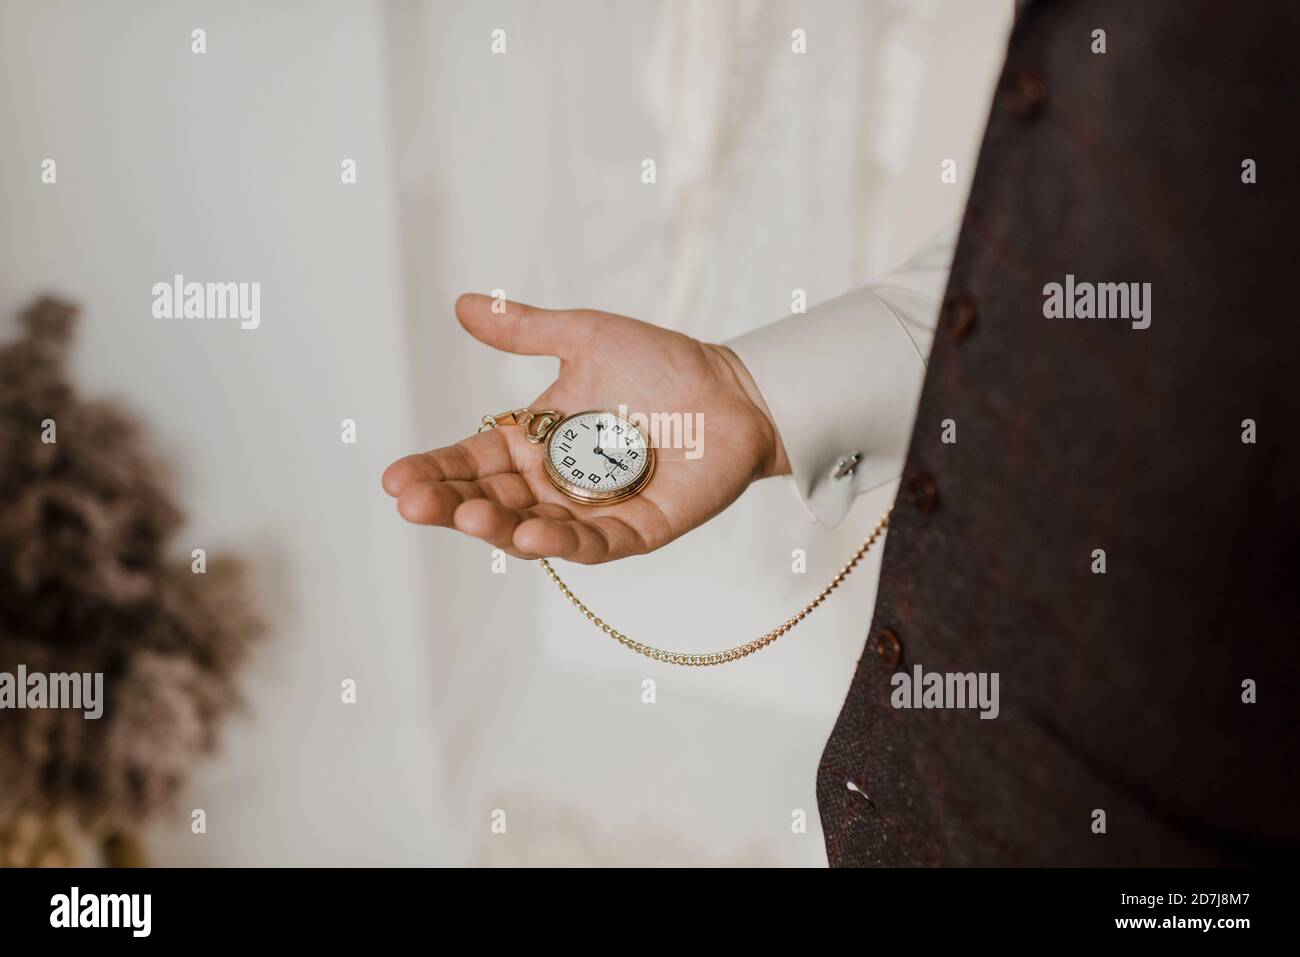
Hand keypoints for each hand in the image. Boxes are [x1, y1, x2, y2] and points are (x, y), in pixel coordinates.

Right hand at [382, 294, 789, 563]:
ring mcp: (593, 512)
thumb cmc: (661, 364)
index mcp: (534, 442)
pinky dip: (562, 543)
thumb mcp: (585, 338)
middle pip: (492, 501)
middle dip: (451, 504)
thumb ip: (525, 331)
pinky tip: (532, 535)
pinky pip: (594, 545)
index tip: (394, 479)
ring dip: (498, 527)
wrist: (733, 388)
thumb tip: (461, 304)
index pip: (472, 461)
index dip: (435, 470)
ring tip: (471, 516)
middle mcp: (555, 484)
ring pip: (533, 530)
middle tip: (413, 502)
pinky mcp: (637, 530)